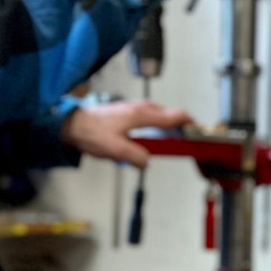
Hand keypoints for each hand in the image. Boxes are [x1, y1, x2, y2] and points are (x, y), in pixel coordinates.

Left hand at [61, 99, 192, 167]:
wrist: (72, 124)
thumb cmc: (90, 132)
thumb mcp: (115, 150)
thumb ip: (136, 157)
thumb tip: (147, 161)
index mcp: (141, 115)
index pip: (175, 116)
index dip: (190, 124)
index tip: (198, 132)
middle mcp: (140, 109)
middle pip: (170, 116)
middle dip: (180, 128)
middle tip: (186, 142)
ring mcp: (135, 109)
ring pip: (159, 118)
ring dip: (167, 129)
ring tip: (171, 143)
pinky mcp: (129, 113)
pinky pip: (150, 120)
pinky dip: (157, 128)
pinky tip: (152, 139)